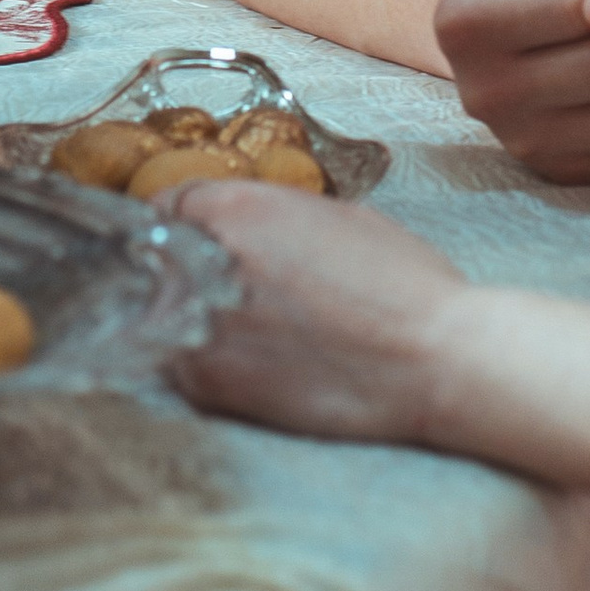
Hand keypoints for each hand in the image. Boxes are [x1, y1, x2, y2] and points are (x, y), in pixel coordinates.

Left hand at [171, 180, 464, 444]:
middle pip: (158, 259)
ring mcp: (200, 326)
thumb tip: (244, 230)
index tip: (194, 240)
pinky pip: (182, 366)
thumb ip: (272, 217)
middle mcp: (204, 260)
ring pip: (161, 315)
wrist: (431, 358)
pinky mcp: (210, 384)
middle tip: (219, 286)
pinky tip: (251, 364)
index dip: (183, 223)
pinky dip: (203, 364)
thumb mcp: (337, 217)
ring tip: (243, 332)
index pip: (168, 205)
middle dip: (182, 269)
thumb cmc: (400, 283)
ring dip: (188, 319)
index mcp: (235, 208)